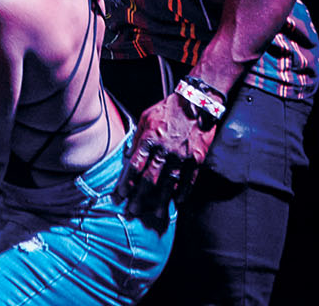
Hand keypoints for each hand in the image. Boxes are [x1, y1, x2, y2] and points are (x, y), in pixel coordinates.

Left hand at [123, 93, 215, 214]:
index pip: (134, 165)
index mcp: (149, 139)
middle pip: (149, 179)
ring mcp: (182, 156)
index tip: (121, 195)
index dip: (127, 182)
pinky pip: (190, 180)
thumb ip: (137, 138)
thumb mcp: (145, 118)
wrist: (195, 103)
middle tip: (133, 211)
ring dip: (161, 200)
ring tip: (156, 215)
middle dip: (140, 197)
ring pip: (169, 183)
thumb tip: (128, 154)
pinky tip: (178, 203)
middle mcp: (164, 150)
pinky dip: (184, 192)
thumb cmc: (167, 110)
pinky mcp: (197, 159)